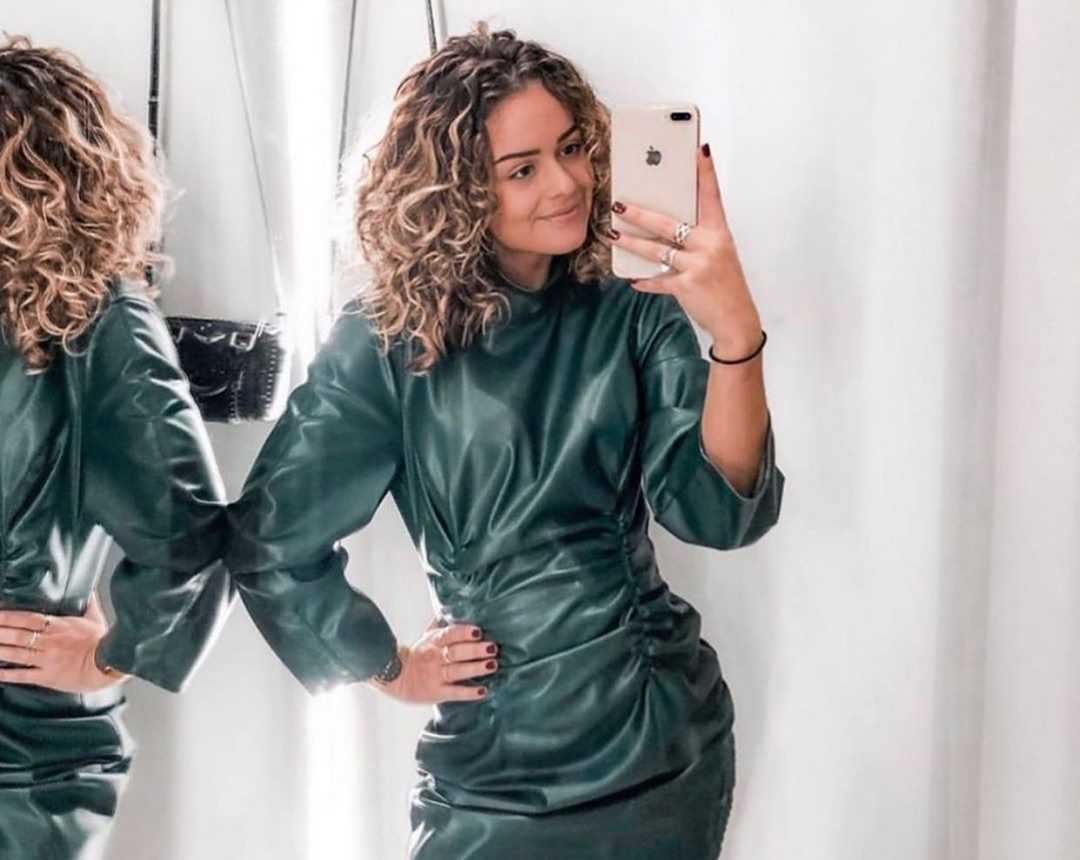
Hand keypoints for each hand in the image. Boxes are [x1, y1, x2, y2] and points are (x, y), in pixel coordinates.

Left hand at [0, 595, 125, 692]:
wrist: (108, 665)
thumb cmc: (103, 642)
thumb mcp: (96, 619)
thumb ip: (89, 603)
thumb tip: (88, 590)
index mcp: (59, 626)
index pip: (28, 618)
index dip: (9, 616)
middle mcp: (49, 642)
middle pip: (18, 635)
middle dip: (0, 632)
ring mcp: (47, 660)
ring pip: (16, 654)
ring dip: (0, 650)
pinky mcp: (47, 677)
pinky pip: (23, 675)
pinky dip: (7, 674)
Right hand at [371, 618, 497, 704]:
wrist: (396, 678)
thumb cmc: (418, 655)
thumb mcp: (427, 636)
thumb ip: (441, 623)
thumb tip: (453, 606)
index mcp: (433, 641)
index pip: (449, 634)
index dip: (464, 632)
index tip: (479, 631)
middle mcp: (434, 657)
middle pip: (456, 652)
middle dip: (475, 650)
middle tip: (493, 648)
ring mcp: (435, 675)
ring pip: (457, 671)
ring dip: (475, 668)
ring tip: (492, 665)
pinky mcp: (436, 693)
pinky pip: (454, 693)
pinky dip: (469, 693)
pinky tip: (483, 691)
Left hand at [609, 144, 762, 354]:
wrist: (737, 320)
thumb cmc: (725, 284)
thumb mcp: (719, 254)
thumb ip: (698, 237)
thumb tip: (665, 225)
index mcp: (719, 232)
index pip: (712, 196)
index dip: (706, 172)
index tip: (699, 149)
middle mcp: (710, 245)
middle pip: (669, 222)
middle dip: (640, 213)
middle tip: (619, 204)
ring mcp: (698, 265)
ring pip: (656, 249)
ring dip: (631, 243)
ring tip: (613, 234)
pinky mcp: (687, 286)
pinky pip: (658, 280)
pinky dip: (644, 280)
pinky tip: (632, 278)